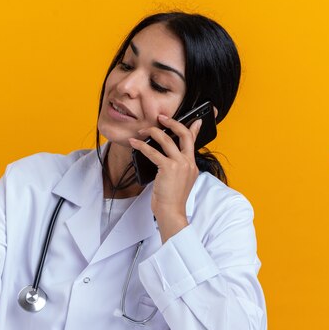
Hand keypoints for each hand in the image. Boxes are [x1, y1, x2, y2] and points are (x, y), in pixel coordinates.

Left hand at [129, 114, 201, 241]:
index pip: (194, 141)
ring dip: (152, 132)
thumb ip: (176, 167)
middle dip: (172, 122)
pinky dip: (141, 146)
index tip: (194, 119)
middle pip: (184, 134)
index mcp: (192, 165)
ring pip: (166, 139)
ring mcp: (180, 164)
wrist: (171, 212)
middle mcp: (188, 162)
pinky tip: (134, 143)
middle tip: (161, 117)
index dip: (194, 128)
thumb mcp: (179, 181)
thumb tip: (166, 158)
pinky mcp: (168, 168)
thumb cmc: (171, 199)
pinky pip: (153, 151)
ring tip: (142, 131)